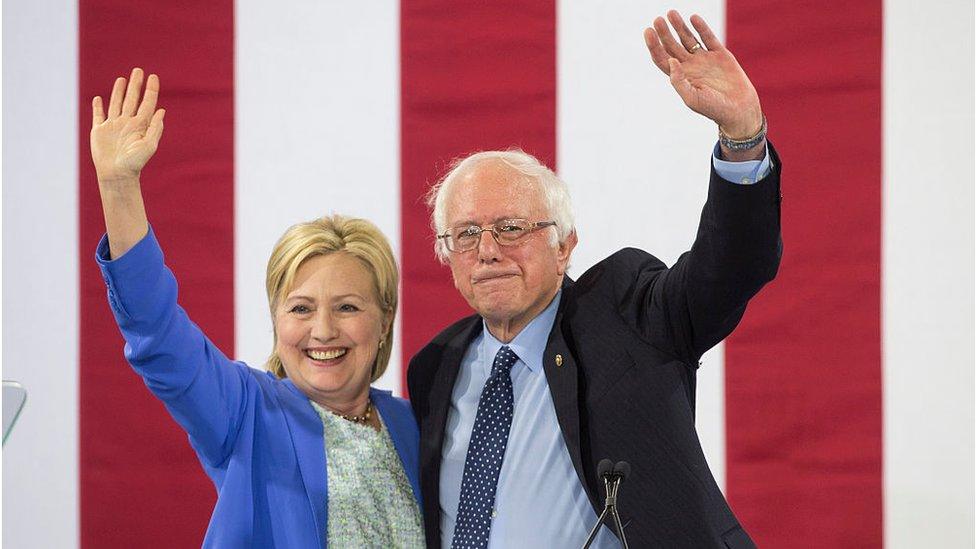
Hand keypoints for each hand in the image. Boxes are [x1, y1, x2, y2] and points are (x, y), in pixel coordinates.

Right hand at [91, 68, 164, 183]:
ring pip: (116, 103)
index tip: (153, 76)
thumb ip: (155, 128)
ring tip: (122, 79)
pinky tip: (99, 99)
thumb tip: (162, 111)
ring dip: (119, 91)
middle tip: (138, 70)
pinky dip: (98, 107)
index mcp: (140, 125)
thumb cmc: (135, 162)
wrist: (117, 174)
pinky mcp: (99, 131)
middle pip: (132, 99)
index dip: (151, 90)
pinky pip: (98, 116)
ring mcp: (113, 126)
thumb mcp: (149, 145)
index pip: (147, 103)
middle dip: (135, 85)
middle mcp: (127, 123)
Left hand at [644, 11, 762, 139]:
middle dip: (664, 33)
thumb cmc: (713, 108)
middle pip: (672, 46)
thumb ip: (679, 81)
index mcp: (681, 77)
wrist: (738, 109)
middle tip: (658, 20)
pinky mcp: (720, 55)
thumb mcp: (692, 98)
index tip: (648, 31)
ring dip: (679, 27)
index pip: (662, 58)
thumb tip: (670, 60)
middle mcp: (690, 66)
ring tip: (672, 14)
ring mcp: (705, 59)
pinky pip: (708, 38)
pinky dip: (701, 27)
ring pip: (688, 39)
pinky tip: (693, 18)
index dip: (654, 45)